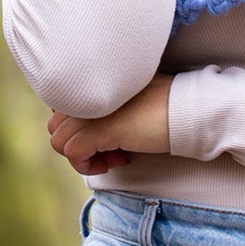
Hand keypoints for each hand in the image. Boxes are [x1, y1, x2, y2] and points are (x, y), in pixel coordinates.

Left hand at [48, 74, 172, 176]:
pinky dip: (88, 165)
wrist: (188, 110)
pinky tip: (116, 161)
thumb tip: (84, 129)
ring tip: (113, 157)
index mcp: (92, 80)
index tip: (104, 135)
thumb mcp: (128, 97)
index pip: (60, 108)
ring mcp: (91, 109)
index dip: (78, 128)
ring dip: (82, 157)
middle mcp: (87, 91)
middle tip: (107, 150)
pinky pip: (73, 153)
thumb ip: (104, 103)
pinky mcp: (100, 129)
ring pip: (60, 141)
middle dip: (77, 145)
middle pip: (56, 126)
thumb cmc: (164, 105)